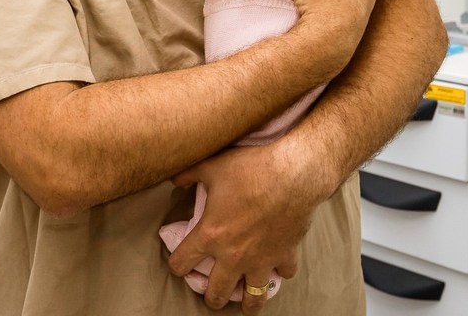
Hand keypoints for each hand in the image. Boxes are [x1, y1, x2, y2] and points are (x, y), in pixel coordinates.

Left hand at [166, 136, 333, 312]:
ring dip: (247, 303)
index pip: (182, 262)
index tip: (178, 264)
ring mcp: (261, 260)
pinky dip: (280, 272)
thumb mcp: (212, 166)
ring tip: (244, 306)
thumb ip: (189, 174)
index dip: (176, 264)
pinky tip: (278, 267)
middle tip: (211, 294)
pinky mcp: (285, 256)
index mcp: (211, 235)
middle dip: (211, 297)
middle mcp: (234, 255)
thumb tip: (174, 179)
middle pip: (216, 292)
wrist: (293, 174)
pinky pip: (283, 274)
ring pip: (252, 297)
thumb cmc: (251, 169)